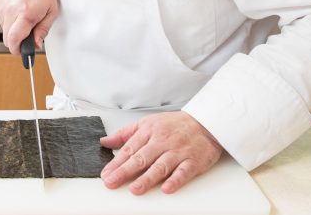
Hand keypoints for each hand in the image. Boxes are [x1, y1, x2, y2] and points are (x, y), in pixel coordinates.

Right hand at [0, 0, 58, 54]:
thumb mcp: (51, 10)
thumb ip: (43, 30)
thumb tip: (36, 44)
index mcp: (26, 14)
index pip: (14, 41)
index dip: (18, 51)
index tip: (24, 54)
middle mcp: (11, 12)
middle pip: (7, 40)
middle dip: (17, 44)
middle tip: (28, 41)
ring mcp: (2, 9)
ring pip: (4, 32)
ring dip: (14, 32)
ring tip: (25, 21)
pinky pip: (2, 22)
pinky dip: (10, 23)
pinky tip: (19, 14)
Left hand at [99, 111, 222, 194]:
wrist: (205, 122)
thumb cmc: (174, 125)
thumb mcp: (146, 123)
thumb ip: (125, 134)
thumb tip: (105, 142)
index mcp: (149, 131)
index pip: (129, 149)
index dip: (116, 163)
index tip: (106, 174)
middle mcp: (162, 141)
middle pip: (141, 158)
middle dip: (125, 171)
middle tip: (112, 182)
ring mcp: (178, 151)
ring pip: (161, 166)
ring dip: (147, 178)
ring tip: (135, 189)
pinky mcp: (193, 161)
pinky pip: (184, 172)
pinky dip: (175, 180)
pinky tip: (166, 188)